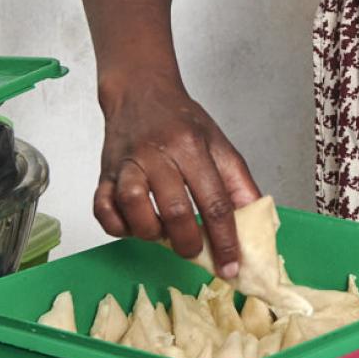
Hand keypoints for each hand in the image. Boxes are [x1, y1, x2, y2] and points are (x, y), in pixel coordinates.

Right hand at [94, 72, 261, 275]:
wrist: (141, 91)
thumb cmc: (181, 121)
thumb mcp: (219, 144)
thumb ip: (238, 183)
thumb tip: (256, 221)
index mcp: (192, 146)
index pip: (215, 202)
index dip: (225, 241)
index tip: (231, 266)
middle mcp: (158, 153)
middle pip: (175, 209)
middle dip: (188, 243)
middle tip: (194, 252)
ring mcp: (128, 163)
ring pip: (133, 205)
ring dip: (149, 231)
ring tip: (162, 234)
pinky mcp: (105, 172)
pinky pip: (102, 207)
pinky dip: (117, 225)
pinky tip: (133, 225)